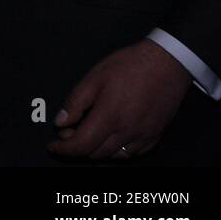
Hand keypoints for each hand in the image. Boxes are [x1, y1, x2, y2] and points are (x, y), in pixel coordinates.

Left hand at [49, 39, 192, 160]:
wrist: (167, 63)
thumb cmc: (130, 66)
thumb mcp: (94, 77)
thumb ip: (75, 102)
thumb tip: (61, 122)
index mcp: (109, 117)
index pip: (81, 145)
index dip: (64, 149)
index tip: (53, 146)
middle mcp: (127, 131)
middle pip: (96, 154)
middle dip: (78, 148)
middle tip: (69, 133)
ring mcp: (144, 136)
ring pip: (115, 156)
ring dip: (97, 151)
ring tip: (89, 134)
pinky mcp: (155, 135)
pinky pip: (133, 153)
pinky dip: (117, 151)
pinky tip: (111, 137)